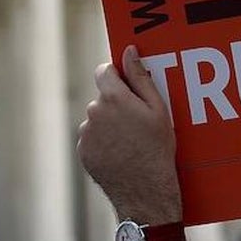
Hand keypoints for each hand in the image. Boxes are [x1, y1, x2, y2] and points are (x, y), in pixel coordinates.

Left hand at [77, 45, 181, 224]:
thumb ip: (140, 77)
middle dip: (116, 104)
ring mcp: (86, 133)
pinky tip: (121, 153)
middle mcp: (94, 112)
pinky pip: (91, 138)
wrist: (144, 190)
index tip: (127, 85)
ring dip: (108, 124)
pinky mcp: (83, 151)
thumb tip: (129, 51)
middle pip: (102, 97)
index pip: (104, 71)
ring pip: (96, 119)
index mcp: (113, 98)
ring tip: (130, 142)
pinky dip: (103, 142)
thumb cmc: (157, 148)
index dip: (116, 75)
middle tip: (137, 122)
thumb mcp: (157, 110)